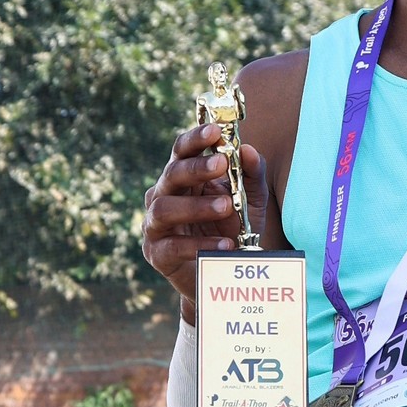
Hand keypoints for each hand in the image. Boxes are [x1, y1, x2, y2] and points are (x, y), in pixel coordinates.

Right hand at [142, 122, 269, 315]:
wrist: (222, 276)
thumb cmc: (232, 230)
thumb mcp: (250, 201)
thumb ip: (251, 175)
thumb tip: (247, 150)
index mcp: (183, 178)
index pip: (182, 151)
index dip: (195, 139)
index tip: (214, 131)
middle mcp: (163, 196)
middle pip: (171, 175)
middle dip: (196, 168)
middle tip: (221, 164)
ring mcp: (155, 225)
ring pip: (165, 208)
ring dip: (196, 206)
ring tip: (226, 206)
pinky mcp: (156, 254)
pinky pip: (172, 246)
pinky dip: (198, 245)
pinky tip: (224, 244)